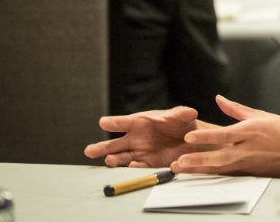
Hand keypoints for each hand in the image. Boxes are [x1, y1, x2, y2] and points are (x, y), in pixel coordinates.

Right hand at [83, 105, 209, 167]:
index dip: (114, 122)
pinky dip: (134, 168)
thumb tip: (190, 111)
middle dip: (102, 147)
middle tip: (89, 151)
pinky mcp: (147, 164)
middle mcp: (135, 138)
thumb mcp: (182, 117)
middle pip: (114, 144)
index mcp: (139, 122)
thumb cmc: (181, 124)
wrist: (189, 141)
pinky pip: (138, 167)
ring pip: (122, 157)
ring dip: (114, 159)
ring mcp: (139, 152)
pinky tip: (131, 167)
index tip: (103, 122)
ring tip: (109, 160)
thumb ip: (182, 114)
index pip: (123, 122)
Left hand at [172, 95, 279, 178]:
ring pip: (220, 167)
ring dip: (201, 169)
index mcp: (251, 130)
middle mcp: (248, 148)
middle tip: (178, 162)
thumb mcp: (262, 115)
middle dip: (197, 160)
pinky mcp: (252, 173)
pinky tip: (202, 175)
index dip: (205, 137)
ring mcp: (250, 163)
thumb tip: (219, 99)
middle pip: (218, 156)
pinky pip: (229, 173)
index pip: (223, 133)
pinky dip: (214, 174)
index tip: (189, 137)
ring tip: (184, 169)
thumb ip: (237, 109)